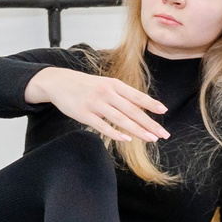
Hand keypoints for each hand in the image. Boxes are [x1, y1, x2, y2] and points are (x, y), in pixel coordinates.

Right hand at [26, 66, 167, 141]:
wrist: (58, 82)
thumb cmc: (86, 85)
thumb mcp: (105, 84)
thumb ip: (122, 96)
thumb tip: (142, 109)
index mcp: (114, 84)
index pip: (136, 95)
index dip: (150, 103)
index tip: (163, 111)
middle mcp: (106, 92)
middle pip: (132, 110)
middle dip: (149, 123)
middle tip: (163, 134)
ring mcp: (95, 103)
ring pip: (120, 119)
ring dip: (137, 130)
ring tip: (151, 138)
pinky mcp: (83, 114)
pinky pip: (102, 126)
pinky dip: (115, 133)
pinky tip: (127, 139)